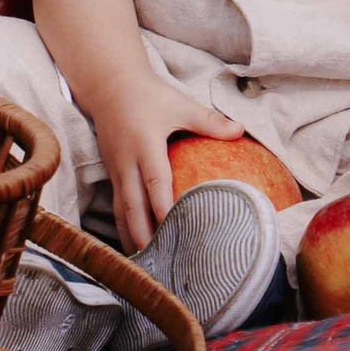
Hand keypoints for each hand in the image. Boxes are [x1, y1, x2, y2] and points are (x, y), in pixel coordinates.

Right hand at [76, 76, 245, 253]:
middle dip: (145, 235)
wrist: (108, 86)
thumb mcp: (179, 103)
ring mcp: (116, 170)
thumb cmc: (149, 95)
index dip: (164, 207)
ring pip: (122, 210)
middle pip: (134, 205)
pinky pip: (117, 205)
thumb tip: (241, 131)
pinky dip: (123, 227)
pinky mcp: (111, 173)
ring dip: (132, 237)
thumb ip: (208, 120)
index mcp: (145, 145)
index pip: (155, 182)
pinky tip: (133, 246)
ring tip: (146, 265)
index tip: (177, 230)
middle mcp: (127, 162)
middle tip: (160, 263)